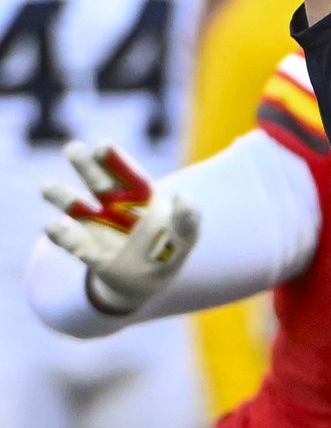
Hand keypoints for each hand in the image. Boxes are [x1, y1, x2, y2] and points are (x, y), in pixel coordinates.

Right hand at [41, 142, 197, 314]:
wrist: (148, 282)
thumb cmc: (170, 251)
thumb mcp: (185, 236)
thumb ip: (187, 219)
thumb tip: (184, 197)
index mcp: (142, 199)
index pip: (129, 176)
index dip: (116, 161)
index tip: (103, 146)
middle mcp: (115, 206)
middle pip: (99, 182)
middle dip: (86, 166)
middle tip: (73, 148)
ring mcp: (98, 226)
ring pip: (78, 208)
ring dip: (62, 197)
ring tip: (47, 186)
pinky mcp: (87, 251)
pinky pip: (73, 243)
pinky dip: (63, 236)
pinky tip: (54, 227)